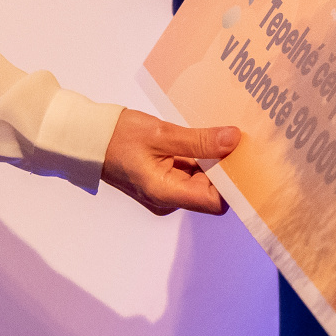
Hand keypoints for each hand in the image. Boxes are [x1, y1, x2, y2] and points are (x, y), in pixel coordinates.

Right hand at [101, 111, 239, 215]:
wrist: (89, 139)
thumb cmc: (119, 136)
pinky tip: (206, 139)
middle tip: (239, 139)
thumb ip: (200, 140)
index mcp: (167, 194)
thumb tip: (234, 139)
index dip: (234, 183)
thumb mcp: (162, 134)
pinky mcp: (163, 181)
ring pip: (202, 180)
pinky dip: (200, 158)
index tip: (246, 157)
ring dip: (213, 160)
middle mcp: (169, 199)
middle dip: (226, 167)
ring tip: (225, 135)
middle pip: (211, 191)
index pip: (215, 201)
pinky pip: (190, 173)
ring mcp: (166, 191)